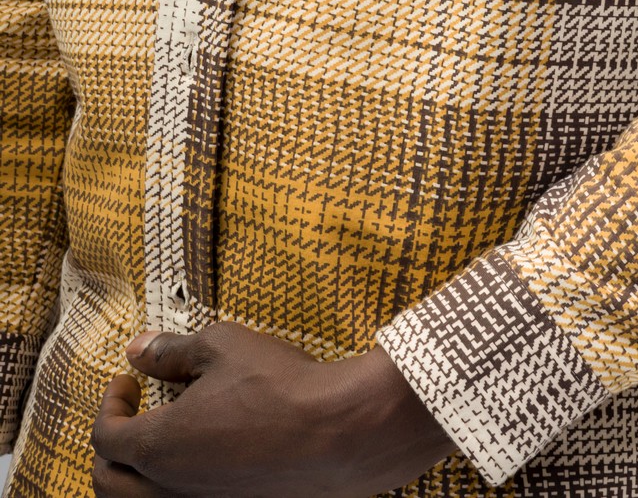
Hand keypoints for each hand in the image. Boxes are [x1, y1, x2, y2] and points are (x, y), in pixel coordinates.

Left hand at [90, 322, 456, 495]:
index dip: (110, 404)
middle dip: (113, 446)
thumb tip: (138, 349)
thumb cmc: (280, 386)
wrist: (338, 432)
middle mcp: (172, 488)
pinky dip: (175, 483)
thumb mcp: (220, 347)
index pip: (105, 437)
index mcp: (161, 446)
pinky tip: (206, 449)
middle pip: (110, 484)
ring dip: (139, 473)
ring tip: (166, 436)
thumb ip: (171, 350)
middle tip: (134, 413)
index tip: (129, 380)